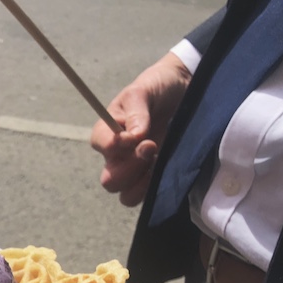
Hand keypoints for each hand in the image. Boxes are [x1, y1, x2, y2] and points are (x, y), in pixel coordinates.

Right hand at [90, 52, 191, 205]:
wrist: (183, 90)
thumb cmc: (157, 87)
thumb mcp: (143, 92)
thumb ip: (136, 113)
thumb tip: (135, 137)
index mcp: (107, 132)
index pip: (99, 146)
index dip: (115, 146)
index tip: (138, 135)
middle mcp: (117, 156)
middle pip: (110, 180)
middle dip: (131, 169)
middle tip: (151, 147)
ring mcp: (135, 169)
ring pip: (126, 195)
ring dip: (142, 184)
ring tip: (157, 162)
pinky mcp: (153, 176)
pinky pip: (146, 195)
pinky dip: (155, 188)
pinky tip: (166, 168)